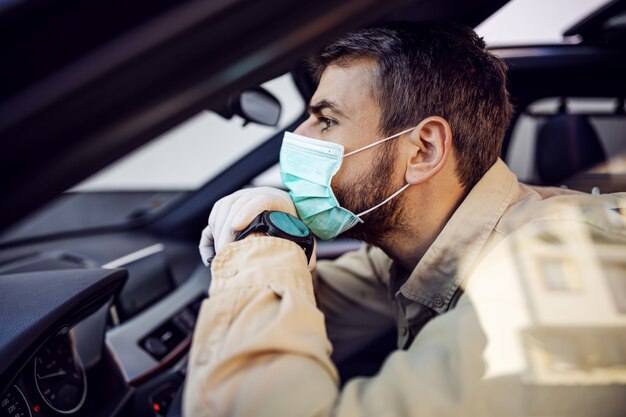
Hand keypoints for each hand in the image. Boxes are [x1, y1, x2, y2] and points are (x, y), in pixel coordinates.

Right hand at [199, 187, 314, 268]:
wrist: (289, 210)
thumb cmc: (295, 226)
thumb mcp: (303, 236)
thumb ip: (305, 250)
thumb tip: (306, 266)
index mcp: (277, 199)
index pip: (260, 199)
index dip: (247, 211)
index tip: (237, 228)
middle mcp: (256, 193)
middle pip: (235, 205)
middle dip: (227, 230)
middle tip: (226, 253)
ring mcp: (240, 197)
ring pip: (222, 209)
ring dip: (217, 232)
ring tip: (221, 255)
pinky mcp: (229, 205)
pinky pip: (215, 215)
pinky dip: (211, 233)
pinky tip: (213, 253)